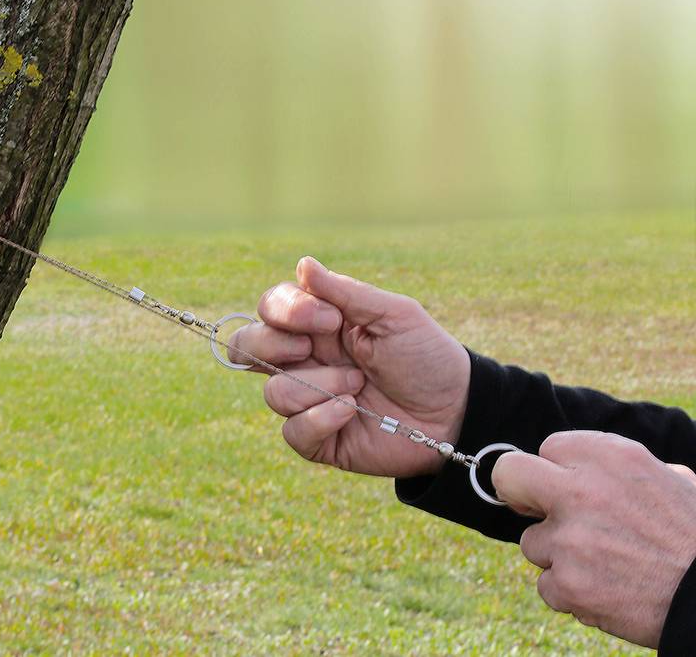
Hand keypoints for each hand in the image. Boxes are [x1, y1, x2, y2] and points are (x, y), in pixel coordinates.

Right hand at [230, 256, 470, 477]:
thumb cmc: (426, 356)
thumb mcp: (392, 314)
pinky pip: (293, 432)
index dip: (285, 312)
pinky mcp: (319, 439)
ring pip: (273, 392)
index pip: (269, 308)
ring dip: (317, 386)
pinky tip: (350, 411)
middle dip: (274, 344)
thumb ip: (344, 292)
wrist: (456, 411)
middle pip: (248, 346)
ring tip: (357, 386)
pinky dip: (320, 419)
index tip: (328, 320)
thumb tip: (302, 264)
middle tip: (314, 346)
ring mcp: (309, 400)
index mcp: (318, 326)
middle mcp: (305, 361)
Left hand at [493, 431, 695, 647]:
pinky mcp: (569, 585)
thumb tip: (578, 468)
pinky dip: (571, 593)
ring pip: (532, 542)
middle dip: (518, 492)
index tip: (566, 484)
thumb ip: (615, 469)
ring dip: (558, 555)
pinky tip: (607, 591)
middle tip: (532, 507)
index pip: (548, 448)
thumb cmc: (694, 535)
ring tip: (605, 564)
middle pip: (509, 475)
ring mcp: (570, 540)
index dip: (557, 470)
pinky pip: (547, 585)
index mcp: (610, 457)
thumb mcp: (666, 479)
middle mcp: (582, 491)